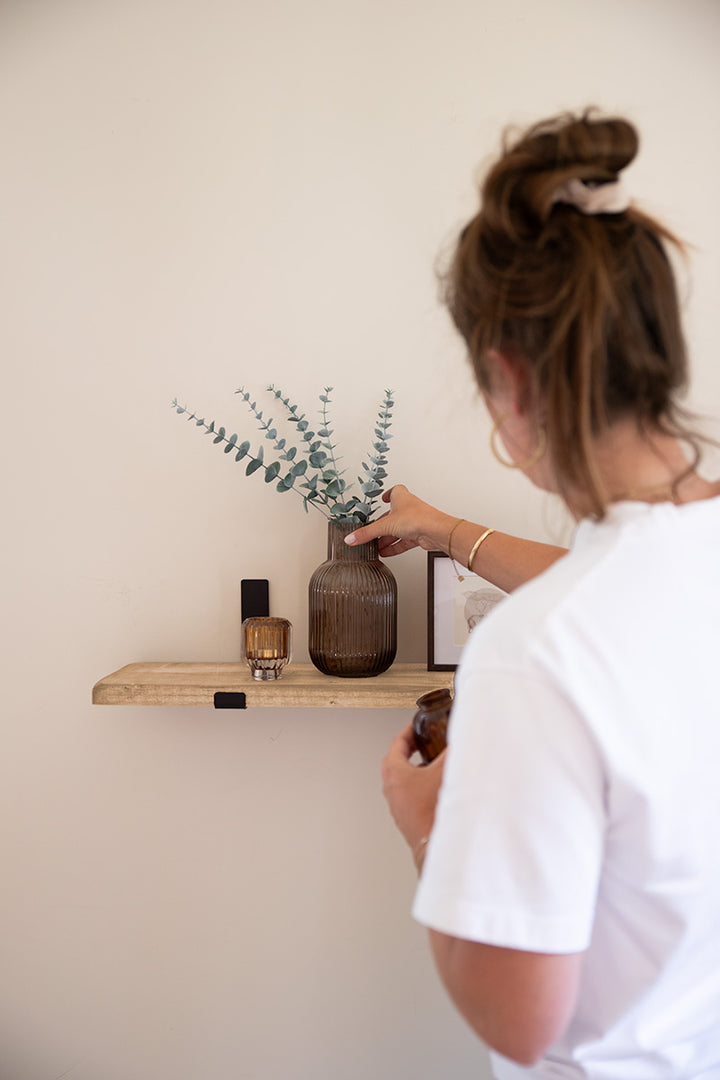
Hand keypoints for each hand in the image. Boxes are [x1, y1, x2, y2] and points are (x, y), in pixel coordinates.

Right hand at [344, 484, 454, 558]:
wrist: (435, 530)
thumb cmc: (417, 518)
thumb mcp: (384, 526)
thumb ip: (366, 533)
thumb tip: (351, 538)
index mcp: (401, 498)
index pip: (394, 492)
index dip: (388, 494)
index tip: (382, 498)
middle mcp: (409, 508)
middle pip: (392, 516)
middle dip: (381, 526)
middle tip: (371, 533)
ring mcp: (415, 522)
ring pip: (398, 530)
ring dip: (387, 539)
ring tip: (376, 547)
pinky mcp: (419, 535)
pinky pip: (404, 541)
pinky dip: (394, 547)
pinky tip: (386, 553)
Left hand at [381, 723, 445, 855]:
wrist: (433, 843)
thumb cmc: (431, 811)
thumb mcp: (444, 772)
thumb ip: (451, 752)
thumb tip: (459, 742)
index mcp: (394, 771)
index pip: (397, 743)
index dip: (409, 731)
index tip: (416, 726)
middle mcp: (391, 787)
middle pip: (397, 760)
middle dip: (411, 749)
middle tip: (422, 742)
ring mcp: (397, 803)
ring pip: (403, 779)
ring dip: (416, 768)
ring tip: (432, 764)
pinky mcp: (406, 816)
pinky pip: (410, 794)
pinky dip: (420, 785)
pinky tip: (436, 788)